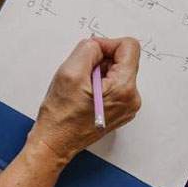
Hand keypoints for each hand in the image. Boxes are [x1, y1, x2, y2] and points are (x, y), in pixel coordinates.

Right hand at [28, 37, 141, 163]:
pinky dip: (99, 84)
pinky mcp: (119, 110)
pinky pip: (113, 85)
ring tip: (81, 88)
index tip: (91, 53)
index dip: (107, 44)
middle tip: (81, 75)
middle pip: (124, 60)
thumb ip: (88, 48)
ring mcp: (127, 106)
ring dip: (98, 72)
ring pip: (117, 72)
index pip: (129, 46)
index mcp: (124, 88)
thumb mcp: (70, 71)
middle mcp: (131, 98)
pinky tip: (84, 95)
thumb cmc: (61, 116)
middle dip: (101, 60)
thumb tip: (98, 44)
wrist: (55, 142)